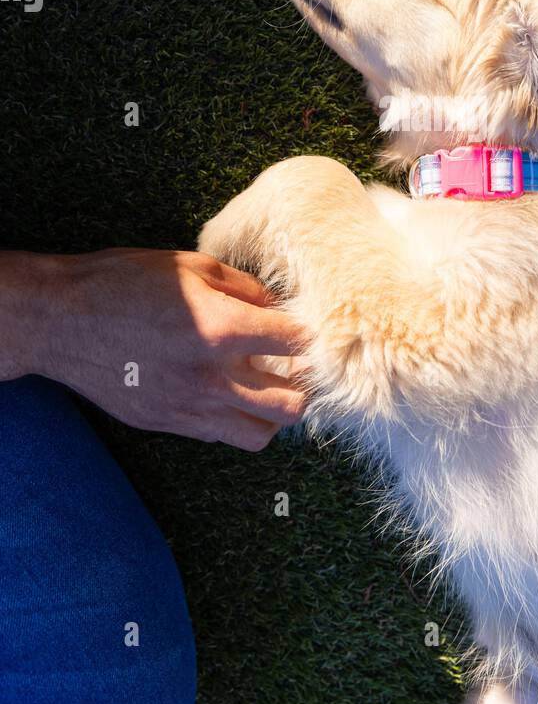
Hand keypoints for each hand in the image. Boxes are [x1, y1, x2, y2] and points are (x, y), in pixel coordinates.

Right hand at [0, 249, 308, 449]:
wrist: (60, 319)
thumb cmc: (123, 282)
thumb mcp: (191, 266)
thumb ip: (244, 287)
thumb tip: (276, 305)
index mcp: (223, 329)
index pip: (299, 345)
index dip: (310, 335)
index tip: (306, 329)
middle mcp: (212, 378)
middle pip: (293, 404)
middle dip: (301, 383)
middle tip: (291, 364)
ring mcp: (189, 408)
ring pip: (262, 434)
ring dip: (272, 411)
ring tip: (264, 385)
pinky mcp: (167, 424)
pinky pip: (221, 437)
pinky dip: (236, 421)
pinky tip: (227, 395)